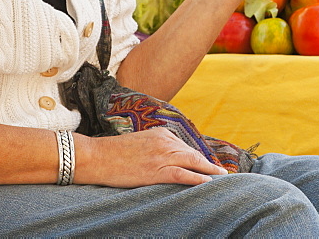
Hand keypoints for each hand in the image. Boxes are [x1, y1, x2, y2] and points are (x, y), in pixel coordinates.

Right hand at [73, 128, 226, 186]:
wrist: (96, 156)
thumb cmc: (113, 152)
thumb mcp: (138, 143)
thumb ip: (154, 147)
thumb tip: (164, 159)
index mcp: (160, 133)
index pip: (185, 147)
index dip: (198, 158)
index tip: (208, 165)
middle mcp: (165, 141)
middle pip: (193, 154)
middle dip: (208, 164)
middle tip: (222, 173)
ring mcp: (161, 155)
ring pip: (192, 162)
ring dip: (209, 171)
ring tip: (221, 179)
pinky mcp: (156, 170)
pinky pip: (183, 175)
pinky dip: (197, 179)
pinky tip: (208, 183)